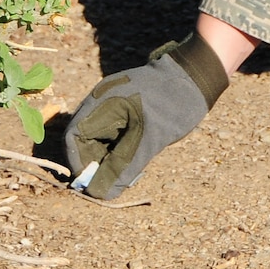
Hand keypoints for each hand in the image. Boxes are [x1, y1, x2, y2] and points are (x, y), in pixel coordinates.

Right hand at [63, 32, 229, 199]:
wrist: (196, 75)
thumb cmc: (173, 104)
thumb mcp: (149, 139)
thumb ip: (122, 167)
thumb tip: (99, 193)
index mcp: (101, 103)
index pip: (73, 137)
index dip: (79, 164)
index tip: (93, 185)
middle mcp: (100, 102)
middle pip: (83, 141)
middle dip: (95, 165)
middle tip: (116, 183)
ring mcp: (111, 104)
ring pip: (98, 140)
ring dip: (108, 159)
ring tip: (130, 172)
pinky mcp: (122, 108)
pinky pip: (111, 134)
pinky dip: (119, 150)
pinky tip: (135, 159)